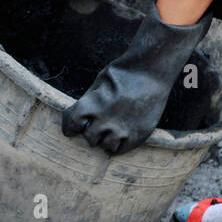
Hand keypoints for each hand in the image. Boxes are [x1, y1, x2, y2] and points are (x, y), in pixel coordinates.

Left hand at [61, 4, 210, 154]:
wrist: (151, 71)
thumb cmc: (123, 73)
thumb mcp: (99, 82)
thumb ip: (89, 101)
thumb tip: (81, 116)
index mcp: (91, 105)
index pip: (71, 124)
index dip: (70, 127)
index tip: (70, 130)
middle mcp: (104, 121)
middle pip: (89, 138)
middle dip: (90, 132)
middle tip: (95, 127)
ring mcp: (122, 129)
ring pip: (105, 146)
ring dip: (104, 140)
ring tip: (108, 132)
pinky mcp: (137, 134)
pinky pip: (120, 150)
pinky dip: (117, 145)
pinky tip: (118, 138)